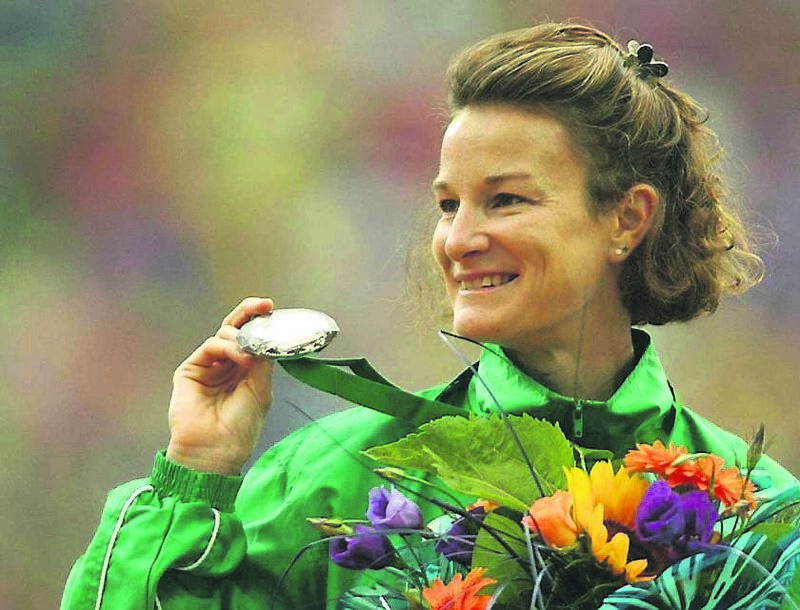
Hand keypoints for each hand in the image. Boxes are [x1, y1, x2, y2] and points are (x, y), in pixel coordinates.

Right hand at [166, 297, 274, 474]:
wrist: (216, 450)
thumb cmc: (241, 427)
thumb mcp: (261, 390)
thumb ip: (262, 362)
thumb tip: (264, 337)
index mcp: (246, 370)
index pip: (253, 338)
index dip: (261, 323)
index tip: (272, 309)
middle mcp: (227, 364)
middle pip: (236, 329)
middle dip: (249, 313)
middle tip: (262, 305)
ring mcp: (208, 365)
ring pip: (224, 334)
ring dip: (240, 337)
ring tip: (249, 353)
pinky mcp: (191, 369)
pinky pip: (210, 346)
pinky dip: (226, 346)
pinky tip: (239, 356)